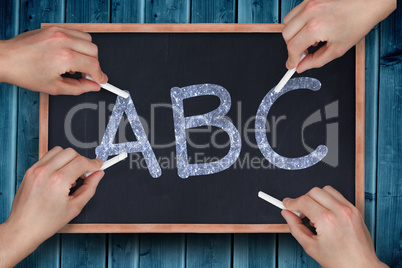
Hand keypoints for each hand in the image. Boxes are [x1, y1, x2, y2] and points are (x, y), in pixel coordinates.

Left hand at [0, 26, 107, 94]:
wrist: (6, 59)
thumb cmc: (24, 73)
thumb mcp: (54, 87)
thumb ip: (79, 87)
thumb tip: (93, 86)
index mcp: (64, 57)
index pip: (93, 65)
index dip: (100, 75)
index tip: (101, 80)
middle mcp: (63, 41)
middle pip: (94, 51)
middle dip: (94, 64)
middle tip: (86, 74)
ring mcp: (58, 32)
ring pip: (88, 39)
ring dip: (87, 52)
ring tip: (76, 63)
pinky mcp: (54, 28)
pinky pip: (76, 33)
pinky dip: (78, 43)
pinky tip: (69, 53)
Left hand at [0, 147, 103, 266]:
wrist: (23, 229)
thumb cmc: (46, 222)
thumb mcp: (75, 207)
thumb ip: (90, 187)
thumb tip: (98, 174)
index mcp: (58, 181)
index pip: (81, 162)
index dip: (93, 163)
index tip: (98, 166)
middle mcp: (45, 172)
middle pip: (71, 152)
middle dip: (81, 160)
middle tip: (84, 173)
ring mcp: (35, 170)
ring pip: (58, 151)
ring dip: (69, 159)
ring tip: (70, 174)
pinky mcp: (30, 171)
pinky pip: (47, 157)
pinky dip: (57, 161)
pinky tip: (59, 175)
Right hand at [282, 0, 395, 71]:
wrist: (369, 2)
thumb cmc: (358, 21)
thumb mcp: (338, 49)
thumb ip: (316, 61)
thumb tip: (302, 66)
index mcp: (315, 28)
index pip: (292, 47)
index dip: (291, 59)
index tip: (293, 64)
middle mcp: (309, 13)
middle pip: (286, 34)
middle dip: (291, 46)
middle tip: (302, 53)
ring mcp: (309, 2)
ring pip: (287, 22)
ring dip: (293, 33)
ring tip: (307, 38)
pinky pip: (295, 12)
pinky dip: (298, 22)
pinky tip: (310, 27)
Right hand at [282, 186, 386, 267]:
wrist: (361, 267)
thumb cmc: (340, 261)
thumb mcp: (310, 246)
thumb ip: (295, 227)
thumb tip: (287, 214)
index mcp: (327, 221)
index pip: (303, 201)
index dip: (291, 203)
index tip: (287, 205)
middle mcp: (339, 211)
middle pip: (313, 192)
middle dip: (303, 200)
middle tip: (300, 212)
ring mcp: (349, 209)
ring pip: (326, 190)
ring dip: (316, 198)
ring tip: (315, 213)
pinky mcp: (355, 210)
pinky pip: (338, 195)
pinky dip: (328, 200)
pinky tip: (326, 213)